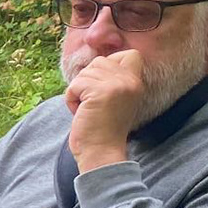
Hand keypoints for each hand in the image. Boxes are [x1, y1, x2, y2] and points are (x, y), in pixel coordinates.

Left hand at [65, 49, 145, 171]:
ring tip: (88, 109)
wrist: (102, 152)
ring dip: (78, 92)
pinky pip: (74, 85)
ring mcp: (116, 86)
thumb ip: (113, 80)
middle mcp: (130, 81)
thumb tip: (96, 62)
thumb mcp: (117, 99)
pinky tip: (81, 113)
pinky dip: (71, 99)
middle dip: (88, 80)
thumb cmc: (103, 128)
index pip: (130, 54)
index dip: (111, 63)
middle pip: (99, 61)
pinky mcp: (100, 93)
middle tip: (93, 103)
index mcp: (137, 83)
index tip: (103, 86)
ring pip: (84, 73)